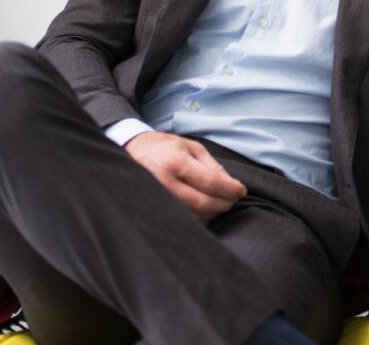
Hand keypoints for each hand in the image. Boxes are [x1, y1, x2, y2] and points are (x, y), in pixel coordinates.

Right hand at [125, 132, 246, 223]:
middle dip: (225, 203)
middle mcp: (164, 183)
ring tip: (218, 203)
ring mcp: (156, 200)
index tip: (241, 191)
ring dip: (212, 213)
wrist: (128, 152)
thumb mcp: (190, 147)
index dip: (231, 189)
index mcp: (175, 162)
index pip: (211, 182)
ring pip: (194, 217)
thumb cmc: (162, 148)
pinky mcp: (152, 211)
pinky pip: (181, 222)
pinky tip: (203, 210)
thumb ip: (212, 165)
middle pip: (204, 203)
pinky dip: (198, 219)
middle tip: (232, 199)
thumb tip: (230, 185)